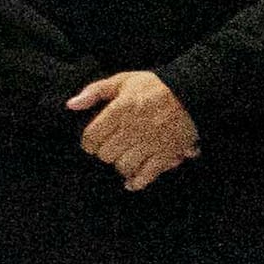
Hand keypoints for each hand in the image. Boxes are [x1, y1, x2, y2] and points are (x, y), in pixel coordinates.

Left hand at [69, 70, 199, 188]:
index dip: (89, 142)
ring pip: (124, 166)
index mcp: (121, 110)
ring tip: (122, 157)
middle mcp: (134, 128)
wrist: (192, 92)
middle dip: (104, 152)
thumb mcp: (122, 81)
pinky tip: (130, 182)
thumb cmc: (154, 86)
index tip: (93, 141)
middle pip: (106, 154)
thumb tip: (71, 105)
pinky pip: (148, 175)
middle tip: (110, 147)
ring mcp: (152, 143)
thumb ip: (94, 92)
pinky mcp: (168, 153)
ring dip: (120, 164)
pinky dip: (137, 181)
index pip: (92, 137)